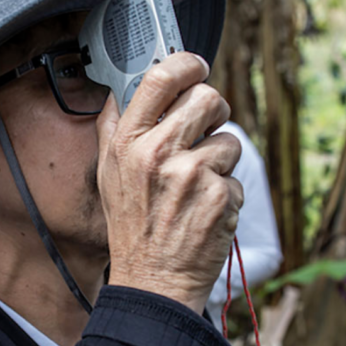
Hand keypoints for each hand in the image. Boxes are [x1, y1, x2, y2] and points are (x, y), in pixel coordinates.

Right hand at [97, 52, 243, 313]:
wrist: (153, 282)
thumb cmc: (132, 228)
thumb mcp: (108, 175)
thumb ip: (113, 128)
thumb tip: (118, 90)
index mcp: (128, 143)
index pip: (160, 78)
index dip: (186, 63)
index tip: (196, 65)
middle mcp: (158, 154)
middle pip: (207, 98)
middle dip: (214, 110)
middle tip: (207, 127)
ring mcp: (192, 175)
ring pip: (229, 139)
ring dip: (221, 159)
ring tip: (198, 186)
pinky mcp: (221, 197)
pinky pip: (237, 177)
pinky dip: (227, 193)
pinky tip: (205, 210)